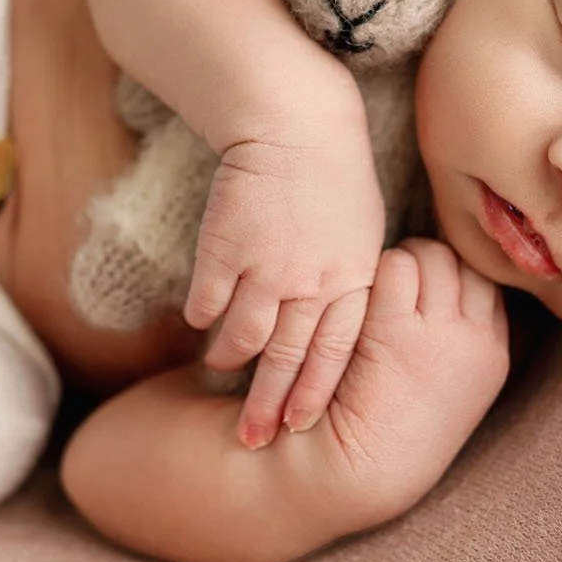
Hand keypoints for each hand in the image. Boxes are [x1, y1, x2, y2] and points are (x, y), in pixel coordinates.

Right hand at [186, 120, 385, 448]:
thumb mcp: (361, 233)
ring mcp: (268, 266)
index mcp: (352, 279)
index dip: (314, 394)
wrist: (295, 122)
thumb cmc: (333, 176)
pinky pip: (209, 301)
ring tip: (217, 371)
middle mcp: (313, 281)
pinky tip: (200, 325)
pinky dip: (204, 318)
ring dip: (229, 359)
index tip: (299, 427)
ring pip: (245, 335)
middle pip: (289, 358)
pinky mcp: (227, 248)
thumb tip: (335, 327)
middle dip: (269, 404)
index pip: (334, 354)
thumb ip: (349, 283)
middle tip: (252, 438)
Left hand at [322, 237, 510, 515]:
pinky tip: (351, 302)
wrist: (355, 477)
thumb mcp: (444, 378)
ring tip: (366, 294)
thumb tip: (439, 263)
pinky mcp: (399, 333)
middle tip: (384, 285)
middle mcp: (478, 340)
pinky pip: (392, 267)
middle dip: (420, 261)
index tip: (414, 288)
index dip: (445, 272)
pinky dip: (368, 274)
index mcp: (493, 353)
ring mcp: (443, 335)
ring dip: (392, 265)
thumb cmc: (388, 427)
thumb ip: (455, 329)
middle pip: (457, 258)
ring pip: (427, 255)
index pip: (483, 277)